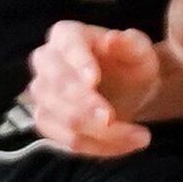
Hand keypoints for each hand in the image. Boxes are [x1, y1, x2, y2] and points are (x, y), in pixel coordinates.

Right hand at [25, 22, 160, 156]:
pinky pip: (69, 142)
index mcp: (66, 34)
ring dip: (103, 133)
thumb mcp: (141, 52)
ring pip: (65, 120)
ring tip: (140, 136)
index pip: (67, 45)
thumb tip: (115, 38)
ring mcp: (42, 93)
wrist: (129, 91)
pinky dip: (100, 147)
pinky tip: (126, 144)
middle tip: (113, 118)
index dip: (78, 62)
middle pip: (58, 87)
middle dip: (86, 106)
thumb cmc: (131, 64)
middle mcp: (46, 60)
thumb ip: (132, 44)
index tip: (93, 80)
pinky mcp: (47, 121)